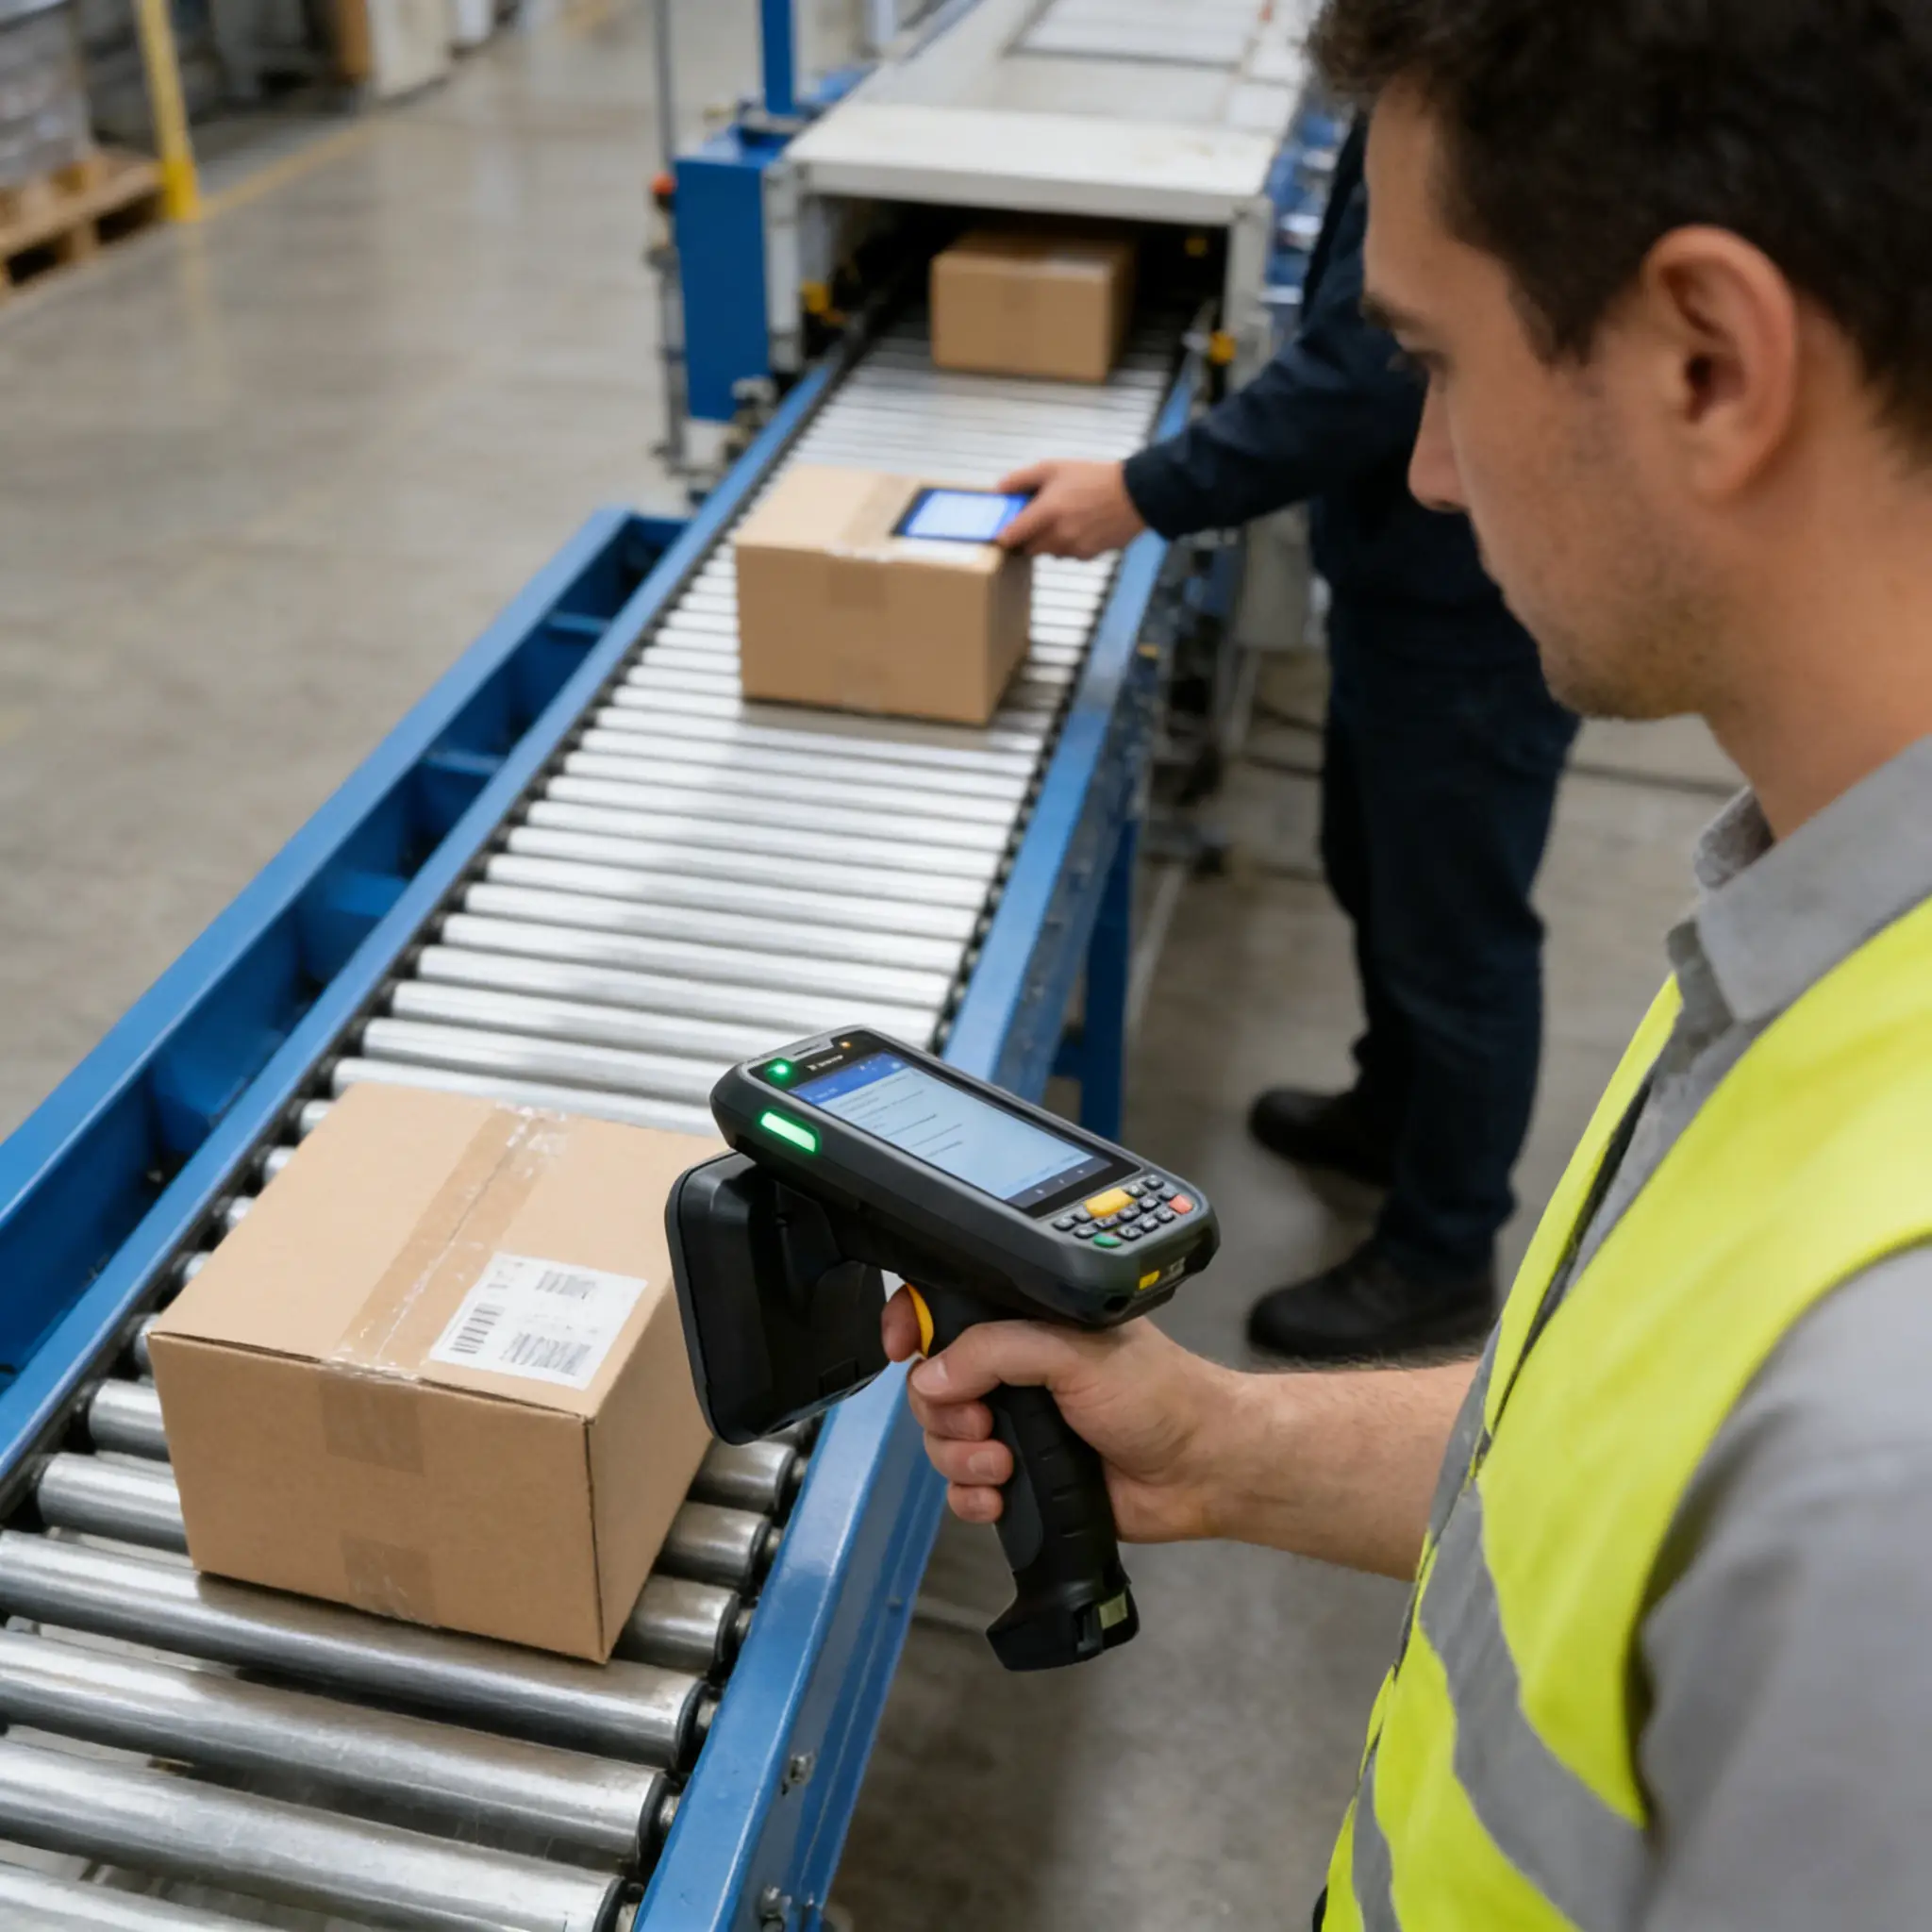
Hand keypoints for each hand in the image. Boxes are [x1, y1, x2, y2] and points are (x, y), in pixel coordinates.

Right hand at [882, 1287, 1237, 1544]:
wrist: (1202, 1469)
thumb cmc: (1162, 1396)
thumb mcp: (1075, 1352)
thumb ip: (999, 1351)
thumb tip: (934, 1372)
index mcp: (1026, 1325)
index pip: (947, 1311)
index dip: (914, 1325)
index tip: (902, 1346)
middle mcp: (1015, 1374)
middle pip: (933, 1386)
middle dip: (944, 1411)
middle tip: (984, 1421)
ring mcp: (1017, 1428)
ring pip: (943, 1441)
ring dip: (961, 1457)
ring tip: (1004, 1464)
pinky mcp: (1023, 1479)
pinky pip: (964, 1490)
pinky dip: (972, 1496)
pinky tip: (1001, 1495)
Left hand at [996, 459, 1147, 559]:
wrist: (1134, 494)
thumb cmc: (1092, 477)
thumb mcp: (1053, 468)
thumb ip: (1021, 479)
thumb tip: (998, 491)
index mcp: (1047, 511)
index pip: (1012, 536)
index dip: (1004, 536)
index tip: (1003, 533)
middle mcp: (1058, 534)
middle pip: (1029, 548)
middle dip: (1030, 537)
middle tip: (1039, 519)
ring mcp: (1074, 548)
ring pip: (1049, 553)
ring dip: (1051, 541)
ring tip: (1066, 519)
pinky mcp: (1088, 556)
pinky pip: (1069, 555)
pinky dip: (1070, 545)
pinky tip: (1082, 526)